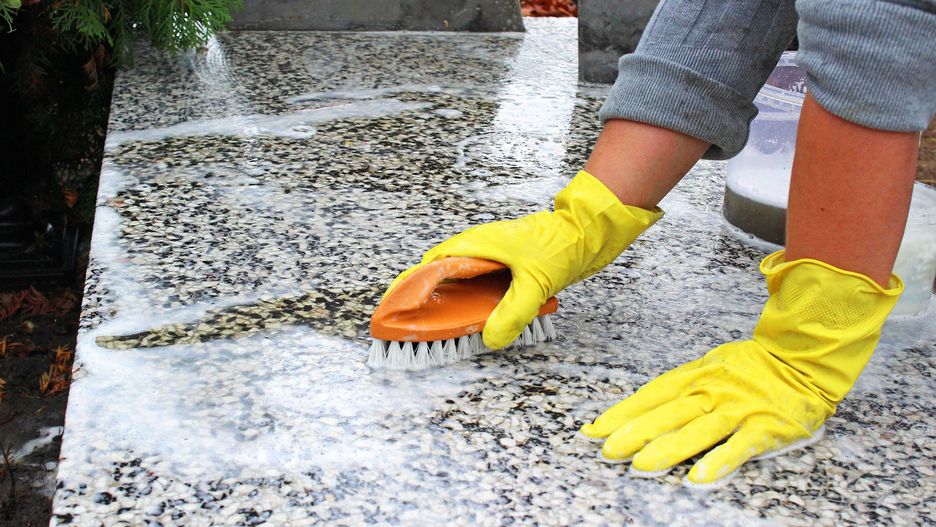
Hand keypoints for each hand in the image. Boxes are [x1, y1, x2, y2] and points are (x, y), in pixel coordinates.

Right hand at [384, 170, 661, 348]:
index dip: (411, 285)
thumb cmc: (559, 246)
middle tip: (418, 326)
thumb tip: (490, 339)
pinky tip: (478, 317)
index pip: (431, 265)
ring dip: (451, 301)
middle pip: (441, 274)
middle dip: (428, 299)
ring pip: (459, 279)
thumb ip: (512, 312)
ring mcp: (490, 255)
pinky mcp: (503, 263)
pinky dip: (472, 299)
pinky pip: (477, 282)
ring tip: (444, 327)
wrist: (585, 231)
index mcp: (476, 245)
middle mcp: (477, 247)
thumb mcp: (535, 283)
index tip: (397, 307)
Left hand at [580, 251, 902, 483]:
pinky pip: (738, 447)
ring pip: (696, 431)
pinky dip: (719, 462)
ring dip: (667, 449)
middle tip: (608, 450)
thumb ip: (682, 388)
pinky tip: (699, 478)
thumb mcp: (711, 366)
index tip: (595, 429)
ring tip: (641, 466)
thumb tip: (646, 408)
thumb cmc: (753, 367)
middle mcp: (712, 391)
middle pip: (667, 413)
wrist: (803, 359)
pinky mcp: (764, 426)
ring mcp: (737, 409)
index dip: (622, 412)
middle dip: (634, 432)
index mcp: (696, 376)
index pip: (651, 395)